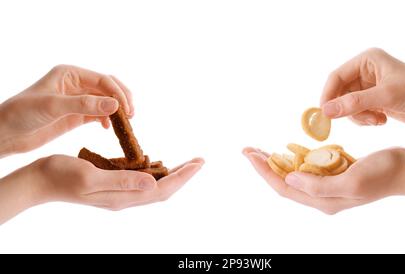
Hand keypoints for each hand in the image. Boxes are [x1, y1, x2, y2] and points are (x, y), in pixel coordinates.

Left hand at [0, 65, 133, 156]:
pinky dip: (108, 120)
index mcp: (70, 74)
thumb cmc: (22, 114)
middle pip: (108, 88)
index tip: (127, 110)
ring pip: (106, 101)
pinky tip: (109, 128)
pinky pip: (99, 114)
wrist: (6, 133)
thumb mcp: (53, 107)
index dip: (118, 93)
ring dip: (117, 110)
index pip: (103, 79)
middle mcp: (76, 84)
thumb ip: (84, 105)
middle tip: (132, 115)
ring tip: (126, 123)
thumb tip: (115, 105)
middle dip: (122, 99)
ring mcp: (77, 100)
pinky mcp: (76, 115)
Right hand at [0, 155, 203, 223]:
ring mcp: (118, 192)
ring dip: (171, 174)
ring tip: (186, 163)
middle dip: (183, 175)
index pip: (161, 190)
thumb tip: (153, 184)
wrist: (40, 180)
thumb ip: (123, 182)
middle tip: (200, 161)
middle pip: (162, 189)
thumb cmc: (61, 176)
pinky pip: (140, 180)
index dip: (182, 177)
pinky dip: (154, 172)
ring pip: (153, 186)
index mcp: (122, 197)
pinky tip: (158, 163)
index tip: (198, 163)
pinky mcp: (112, 185)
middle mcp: (124, 197)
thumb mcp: (91, 177)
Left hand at [243, 147, 404, 217]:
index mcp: (323, 200)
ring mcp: (329, 185)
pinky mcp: (336, 174)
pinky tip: (288, 149)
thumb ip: (318, 186)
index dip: (265, 171)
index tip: (250, 155)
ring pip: (295, 174)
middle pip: (285, 181)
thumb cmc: (384, 174)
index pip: (284, 187)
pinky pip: (310, 167)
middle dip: (265, 165)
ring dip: (278, 161)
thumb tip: (289, 180)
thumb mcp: (351, 182)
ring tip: (261, 149)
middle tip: (248, 150)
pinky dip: (296, 158)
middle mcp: (322, 196)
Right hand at [320, 48, 404, 129]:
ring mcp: (369, 86)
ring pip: (347, 104)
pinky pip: (357, 111)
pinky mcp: (374, 100)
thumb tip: (325, 111)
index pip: (336, 76)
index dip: (328, 95)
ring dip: (358, 116)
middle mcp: (366, 71)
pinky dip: (365, 119)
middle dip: (347, 108)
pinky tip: (382, 120)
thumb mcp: (385, 96)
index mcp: (367, 60)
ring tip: (375, 120)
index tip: (325, 114)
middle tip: (357, 119)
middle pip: (340, 92)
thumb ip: (353, 103)